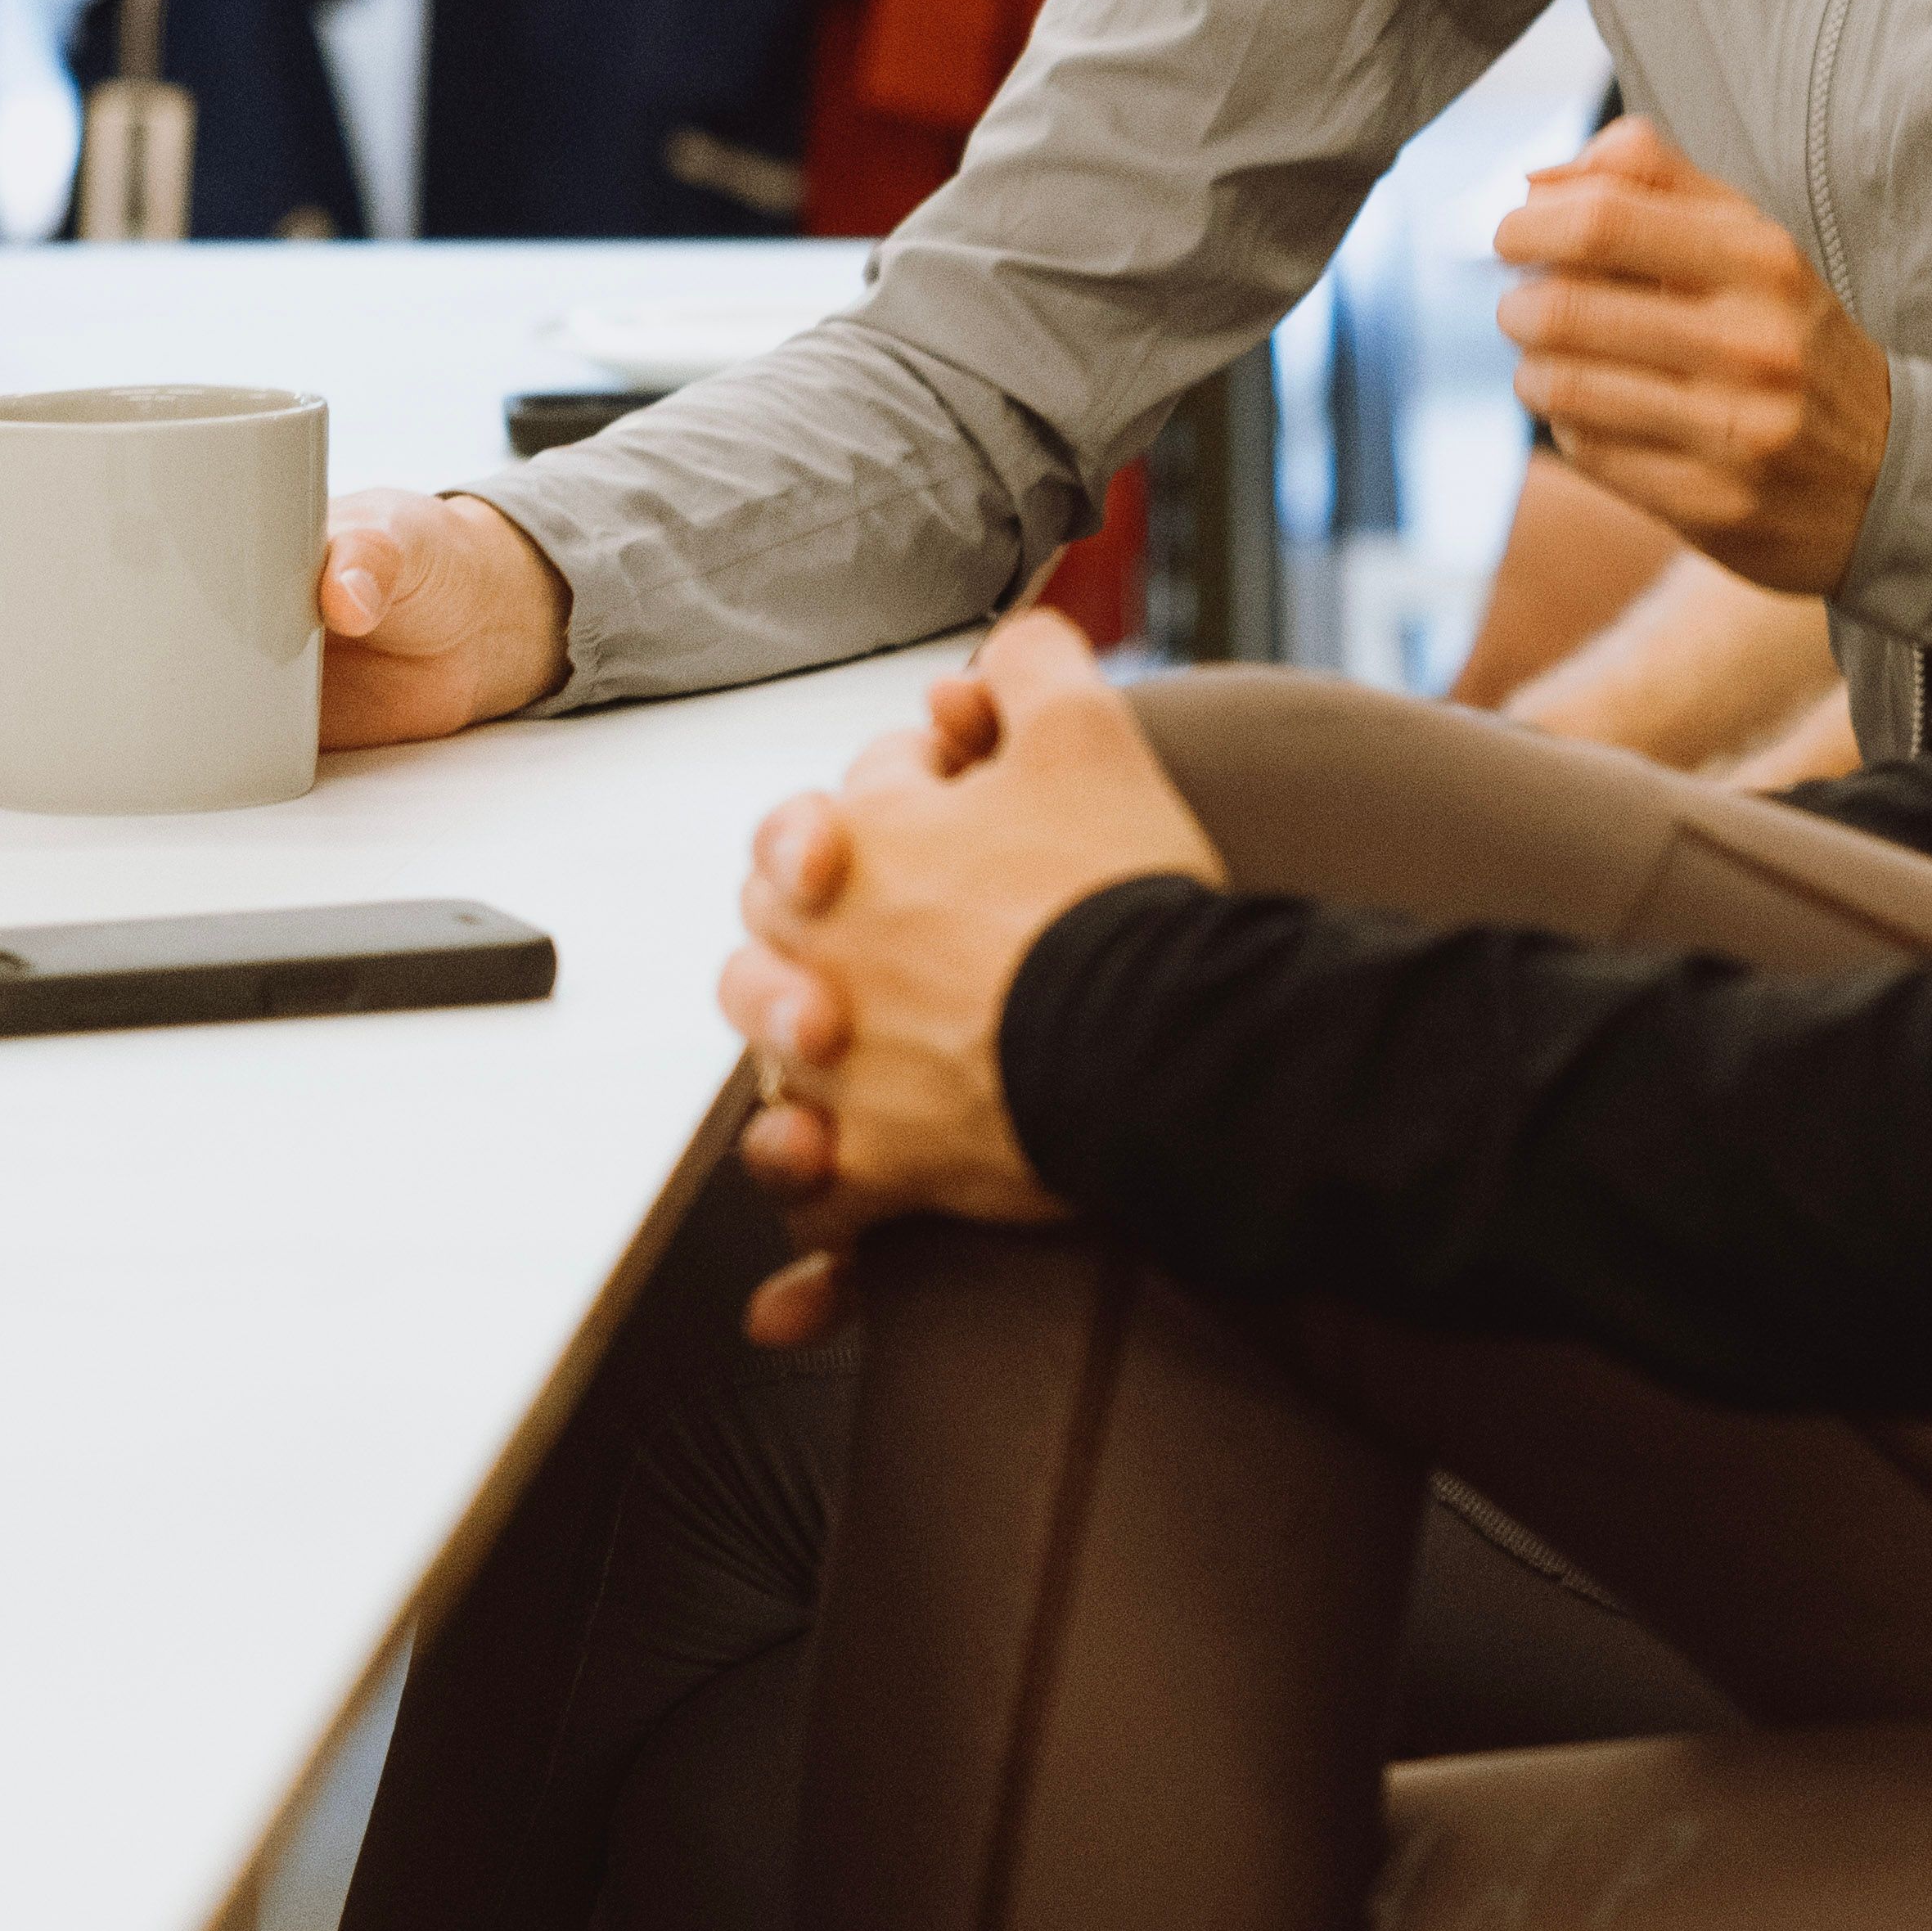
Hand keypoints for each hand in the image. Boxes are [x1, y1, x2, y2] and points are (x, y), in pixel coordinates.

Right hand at [0, 477, 568, 776]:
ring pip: (29, 670)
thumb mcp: (405, 539)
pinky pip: (85, 737)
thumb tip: (347, 586)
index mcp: (183, 507)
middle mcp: (149, 579)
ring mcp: (158, 652)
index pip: (55, 483)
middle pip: (17, 586)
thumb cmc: (425, 557)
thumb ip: (378, 552)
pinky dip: (23, 754)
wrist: (473, 636)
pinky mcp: (185, 721)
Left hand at [719, 609, 1223, 1345]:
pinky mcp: (880, 1173)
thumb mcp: (1090, 733)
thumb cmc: (1119, 893)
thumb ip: (1036, 669)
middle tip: (888, 914)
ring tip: (834, 1042)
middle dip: (816, 911)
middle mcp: (825, 957)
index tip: (967, 792)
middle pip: (774, 926)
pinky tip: (801, 1290)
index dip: (910, 787)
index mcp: (858, 843)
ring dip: (789, 1049)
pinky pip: (825, 1222)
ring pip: (771, 1061)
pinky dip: (816, 1253)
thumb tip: (1011, 641)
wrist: (1161, 1041)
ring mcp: (843, 1073)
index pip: (848, 800)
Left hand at [1490, 118, 1893, 594]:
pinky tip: (1593, 413)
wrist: (1891, 474)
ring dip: (1533, 368)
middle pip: (1567, 306)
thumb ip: (1653, 182)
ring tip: (1548, 361)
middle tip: (1522, 305)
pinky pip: (1589, 450)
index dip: (1531, 224)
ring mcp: (1736, 430)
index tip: (1513, 236)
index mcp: (1762, 261)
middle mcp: (1754, 342)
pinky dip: (1569, 425)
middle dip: (1519, 303)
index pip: (1605, 219)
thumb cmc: (1792, 339)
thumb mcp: (1751, 242)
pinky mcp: (1711, 504)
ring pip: (1563, 385)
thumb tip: (1537, 181)